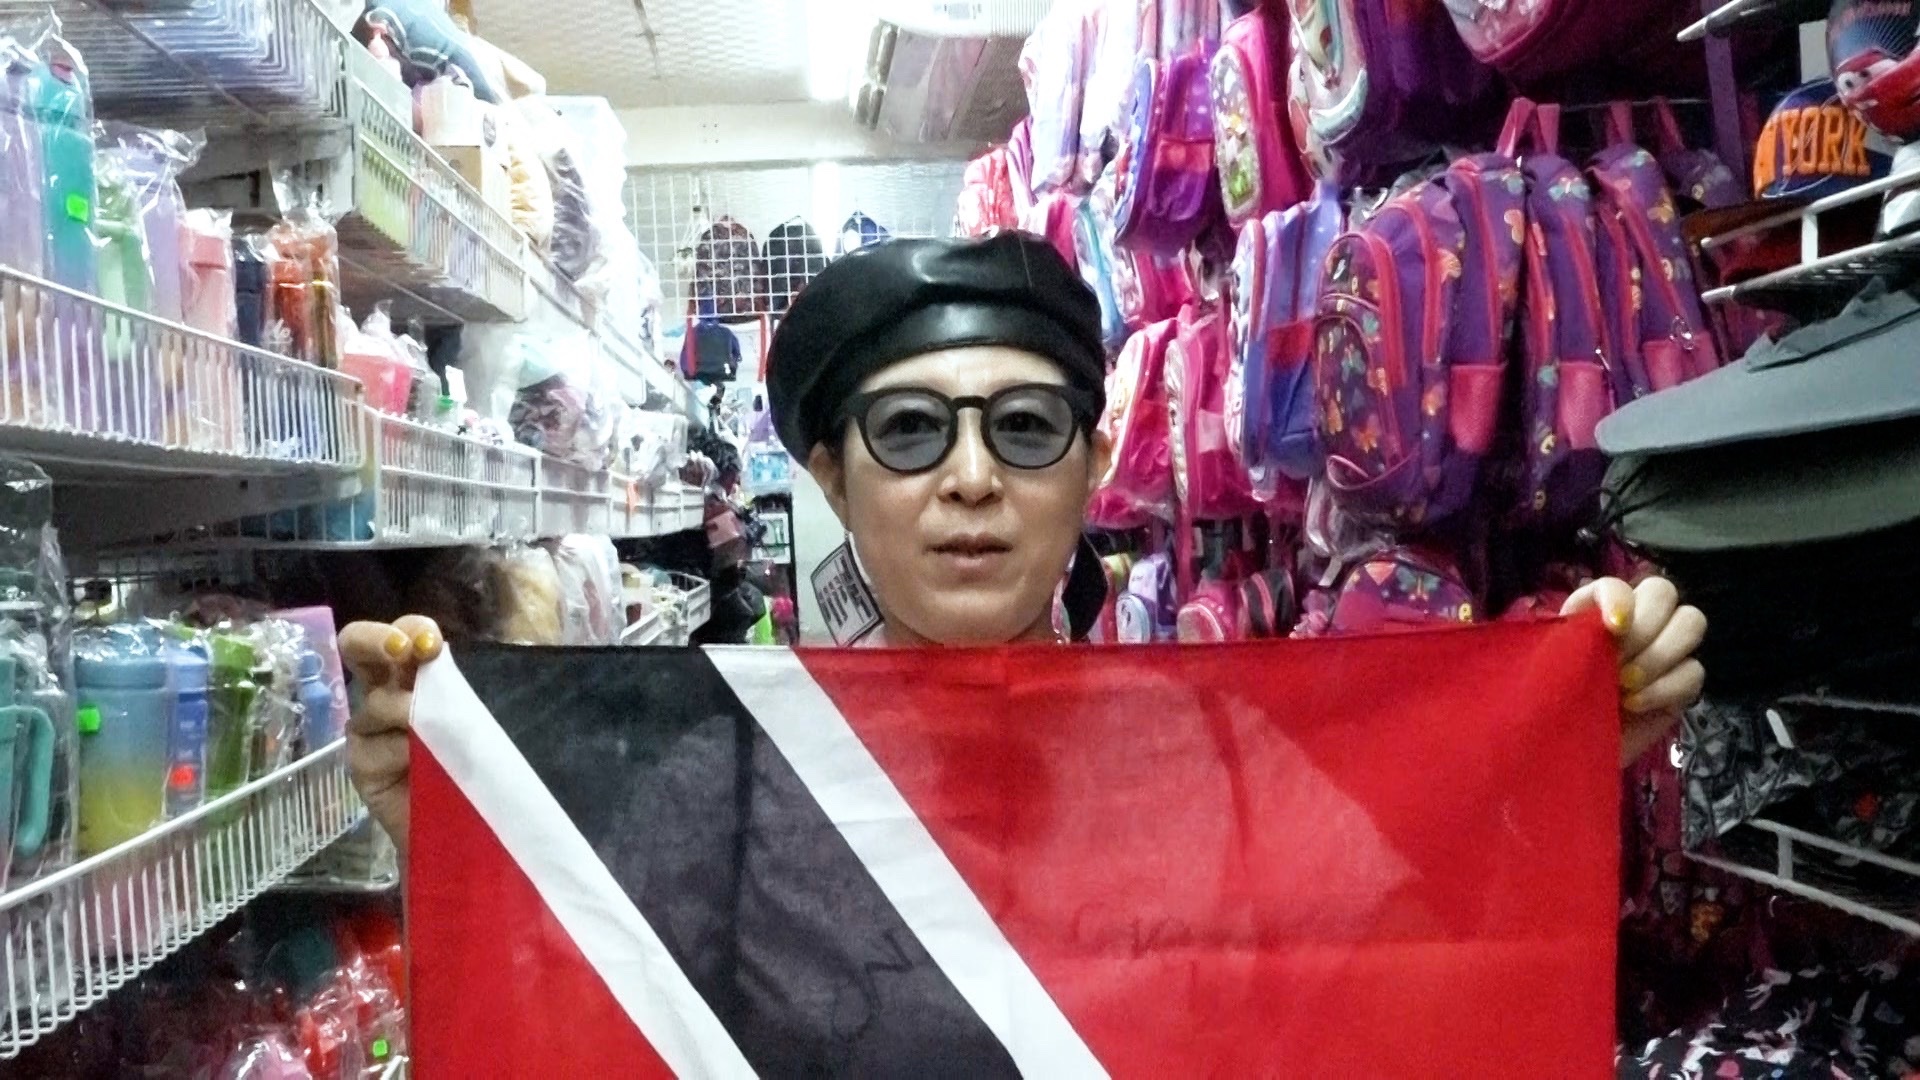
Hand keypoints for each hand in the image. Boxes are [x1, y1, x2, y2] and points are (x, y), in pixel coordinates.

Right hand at [339, 615, 442, 860]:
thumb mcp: (464, 719)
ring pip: (379, 703)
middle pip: (356, 645)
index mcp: (411, 676)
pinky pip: (379, 746)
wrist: (459, 822)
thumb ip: (448, 689)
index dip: (412, 630)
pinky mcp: (358, 762)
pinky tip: (418, 768)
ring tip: (436, 741)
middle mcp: (381, 694)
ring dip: (412, 716)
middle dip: (376, 639)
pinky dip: (405, 753)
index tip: (431, 646)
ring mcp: (365, 728)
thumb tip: (434, 662)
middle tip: (401, 650)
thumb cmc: (466, 765)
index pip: (403, 635)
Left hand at [1561, 577, 1705, 767]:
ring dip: (1660, 654)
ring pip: (1691, 622)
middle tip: (1618, 663)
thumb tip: (1607, 626)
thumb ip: (1571, 640)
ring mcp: (1662, 650)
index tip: (1613, 628)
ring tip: (1626, 684)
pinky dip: (1667, 687)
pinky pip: (1694, 671)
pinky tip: (1636, 704)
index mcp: (1592, 610)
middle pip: (1663, 591)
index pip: (1616, 584)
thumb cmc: (1548, 708)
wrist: (1566, 754)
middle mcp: (1632, 621)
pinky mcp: (1681, 684)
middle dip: (1645, 627)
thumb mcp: (1547, 670)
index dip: (1619, 598)